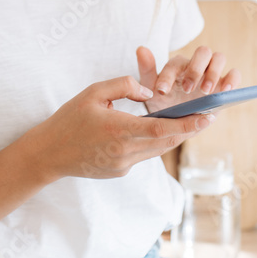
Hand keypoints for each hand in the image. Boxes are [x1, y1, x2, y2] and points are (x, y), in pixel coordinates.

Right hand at [23, 75, 211, 180]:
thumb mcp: (93, 93)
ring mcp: (123, 165)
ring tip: (190, 121)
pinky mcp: (120, 172)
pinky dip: (152, 143)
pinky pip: (143, 155)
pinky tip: (155, 131)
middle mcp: (124, 152)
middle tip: (208, 115)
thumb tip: (148, 92)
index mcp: (119, 130)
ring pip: (157, 150)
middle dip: (188, 129)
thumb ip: (123, 85)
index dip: (188, 124)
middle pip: (166, 141)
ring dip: (173, 137)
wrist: (48, 154)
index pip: (162, 129)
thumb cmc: (68, 119)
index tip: (208, 117)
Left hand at [136, 45, 241, 114]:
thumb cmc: (165, 99)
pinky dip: (232, 79)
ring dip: (213, 73)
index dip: (168, 76)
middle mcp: (197, 64)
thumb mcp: (152, 88)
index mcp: (178, 64)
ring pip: (219, 58)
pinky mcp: (225, 84)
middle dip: (196, 70)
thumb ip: (147, 70)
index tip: (161, 92)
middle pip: (203, 52)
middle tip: (187, 90)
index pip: (175, 63)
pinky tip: (225, 91)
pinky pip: (235, 74)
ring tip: (205, 92)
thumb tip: (141, 48)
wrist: (178, 118)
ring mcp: (213, 72)